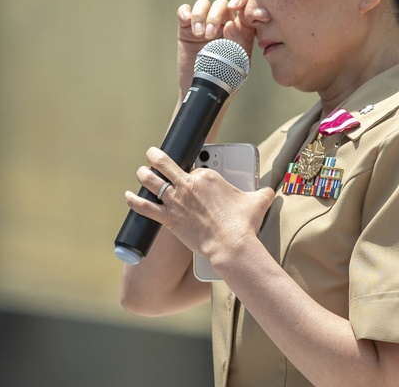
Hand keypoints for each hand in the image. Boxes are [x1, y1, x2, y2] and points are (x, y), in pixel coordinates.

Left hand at [126, 147, 274, 259]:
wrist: (231, 245)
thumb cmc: (243, 224)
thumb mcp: (257, 201)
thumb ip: (261, 192)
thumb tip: (269, 191)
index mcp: (206, 176)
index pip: (193, 165)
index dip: (190, 167)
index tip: (188, 169)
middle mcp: (188, 184)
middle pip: (166, 165)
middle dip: (156, 157)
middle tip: (152, 154)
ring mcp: (176, 201)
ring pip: (153, 182)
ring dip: (144, 175)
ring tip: (141, 171)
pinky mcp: (169, 218)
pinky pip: (146, 206)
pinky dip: (135, 201)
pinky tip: (128, 196)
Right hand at [175, 0, 255, 93]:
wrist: (204, 91)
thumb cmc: (226, 79)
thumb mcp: (238, 64)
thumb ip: (238, 43)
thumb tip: (230, 24)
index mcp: (239, 28)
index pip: (243, 5)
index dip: (239, 0)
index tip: (235, 7)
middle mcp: (222, 23)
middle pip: (221, 4)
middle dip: (215, 15)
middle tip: (209, 35)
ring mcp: (204, 24)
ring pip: (203, 4)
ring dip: (200, 15)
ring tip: (199, 34)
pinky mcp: (186, 28)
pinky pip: (184, 11)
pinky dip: (185, 12)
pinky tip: (188, 23)